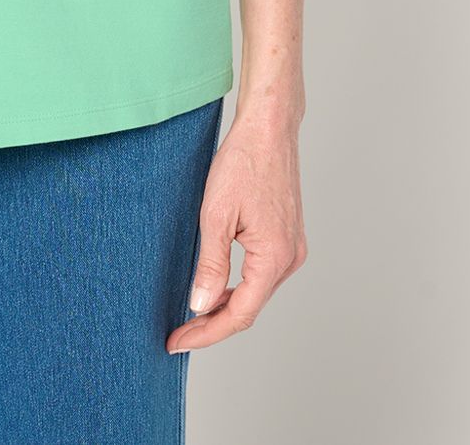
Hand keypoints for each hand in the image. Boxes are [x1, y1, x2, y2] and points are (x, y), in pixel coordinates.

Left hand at [165, 108, 306, 353]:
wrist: (269, 128)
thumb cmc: (243, 162)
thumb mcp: (215, 215)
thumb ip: (209, 265)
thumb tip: (200, 306)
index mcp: (274, 258)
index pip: (239, 315)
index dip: (206, 333)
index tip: (177, 341)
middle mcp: (290, 258)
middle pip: (249, 308)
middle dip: (213, 323)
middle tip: (178, 333)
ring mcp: (292, 248)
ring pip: (256, 292)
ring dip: (225, 305)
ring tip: (192, 314)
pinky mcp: (288, 237)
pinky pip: (261, 273)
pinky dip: (238, 285)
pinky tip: (216, 286)